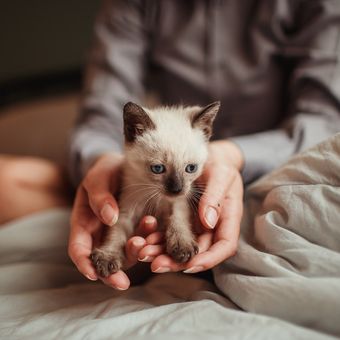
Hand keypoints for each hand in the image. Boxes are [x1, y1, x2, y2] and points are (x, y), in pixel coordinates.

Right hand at [68, 152, 156, 289]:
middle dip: (110, 274)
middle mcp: (101, 234)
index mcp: (84, 223)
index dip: (84, 264)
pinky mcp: (136, 230)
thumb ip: (100, 196)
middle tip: (123, 282)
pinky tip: (156, 232)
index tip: (94, 274)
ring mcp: (119, 234)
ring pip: (124, 254)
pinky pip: (142, 241)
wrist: (123, 166)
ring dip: (134, 254)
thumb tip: (110, 218)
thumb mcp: (98, 178)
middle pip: (102, 261)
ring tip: (145, 246)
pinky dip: (148, 241)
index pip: (79, 249)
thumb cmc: (105, 172)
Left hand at [136, 140, 243, 272]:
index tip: (189, 265)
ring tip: (143, 253)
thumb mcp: (220, 175)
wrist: (209, 157)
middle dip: (177, 262)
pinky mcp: (183, 219)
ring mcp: (197, 224)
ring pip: (182, 246)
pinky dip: (158, 238)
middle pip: (199, 252)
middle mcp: (213, 226)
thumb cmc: (219, 164)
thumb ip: (215, 196)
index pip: (224, 246)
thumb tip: (207, 222)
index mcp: (228, 218)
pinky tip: (143, 239)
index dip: (208, 259)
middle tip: (155, 264)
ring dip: (163, 253)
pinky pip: (171, 233)